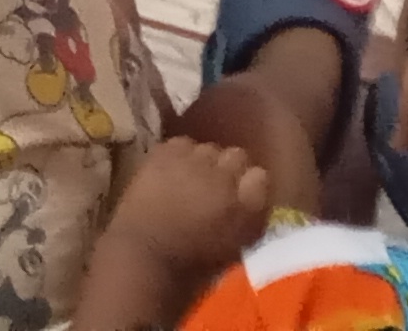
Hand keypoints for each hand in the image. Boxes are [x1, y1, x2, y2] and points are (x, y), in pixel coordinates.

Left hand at [111, 136, 274, 279]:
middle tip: (215, 185)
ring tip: (191, 177)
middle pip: (237, 156)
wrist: (145, 253)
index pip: (262, 177)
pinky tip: (171, 169)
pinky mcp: (166, 153)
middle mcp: (227, 177)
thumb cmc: (190, 263)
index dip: (252, 183)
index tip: (243, 192)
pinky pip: (181, 143)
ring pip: (209, 147)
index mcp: (248, 207)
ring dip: (203, 161)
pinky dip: (179, 154)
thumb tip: (251, 195)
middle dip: (229, 168)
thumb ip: (248, 218)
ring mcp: (195, 161)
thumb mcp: (232, 248)